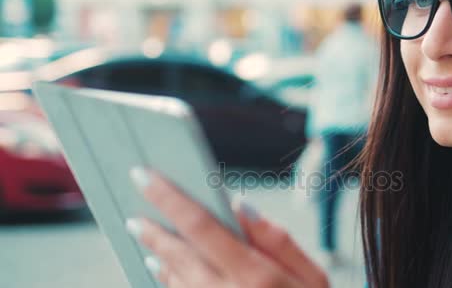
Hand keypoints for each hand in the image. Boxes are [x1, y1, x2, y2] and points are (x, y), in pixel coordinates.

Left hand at [126, 168, 328, 287]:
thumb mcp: (313, 278)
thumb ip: (277, 240)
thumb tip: (239, 207)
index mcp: (257, 275)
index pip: (202, 226)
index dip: (169, 198)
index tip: (144, 176)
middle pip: (179, 255)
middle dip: (153, 231)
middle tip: (134, 215)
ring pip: (173, 281)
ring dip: (157, 256)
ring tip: (145, 237)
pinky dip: (167, 282)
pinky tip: (162, 270)